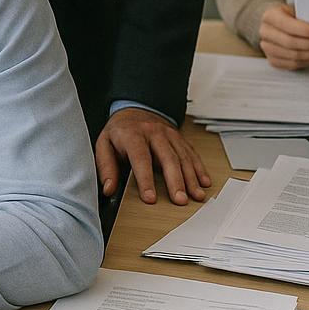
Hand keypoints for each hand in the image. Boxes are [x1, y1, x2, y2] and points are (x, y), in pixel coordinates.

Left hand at [96, 108, 210, 205]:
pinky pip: (192, 153)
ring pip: (183, 156)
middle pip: (167, 158)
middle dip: (175, 181)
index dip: (146, 179)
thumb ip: (105, 167)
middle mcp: (153, 133)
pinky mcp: (180, 138)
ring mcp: (169, 134)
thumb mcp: (104, 144)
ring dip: (191, 178)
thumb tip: (108, 189)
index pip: (140, 158)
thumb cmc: (119, 131)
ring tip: (196, 195)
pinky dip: (199, 168)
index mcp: (132, 134)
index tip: (150, 198)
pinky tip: (204, 182)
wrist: (135, 109)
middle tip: (180, 200)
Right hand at [258, 3, 308, 69]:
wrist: (279, 24)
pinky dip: (307, 62)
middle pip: (290, 43)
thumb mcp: (297, 9)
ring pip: (292, 56)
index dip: (304, 31)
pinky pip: (292, 65)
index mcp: (270, 16)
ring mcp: (267, 47)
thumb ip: (307, 17)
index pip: (287, 25)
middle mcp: (265, 32)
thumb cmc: (290, 16)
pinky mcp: (272, 60)